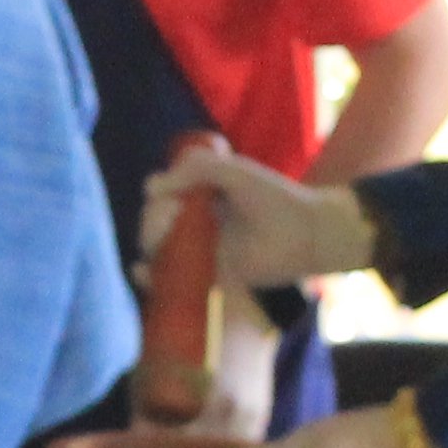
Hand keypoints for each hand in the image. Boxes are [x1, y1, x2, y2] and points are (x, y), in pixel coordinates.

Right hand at [142, 139, 377, 286]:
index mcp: (202, 196)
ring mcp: (202, 251)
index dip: (158, 197)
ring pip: (159, 250)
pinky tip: (142, 270)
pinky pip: (174, 279)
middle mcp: (198, 224)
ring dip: (151, 244)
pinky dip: (151, 278)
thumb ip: (195, 168)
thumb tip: (150, 187)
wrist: (305, 232)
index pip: (161, 196)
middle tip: (172, 218)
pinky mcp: (210, 278)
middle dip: (153, 220)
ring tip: (167, 238)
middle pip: (155, 223)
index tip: (169, 197)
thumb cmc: (274, 197)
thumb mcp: (234, 171)